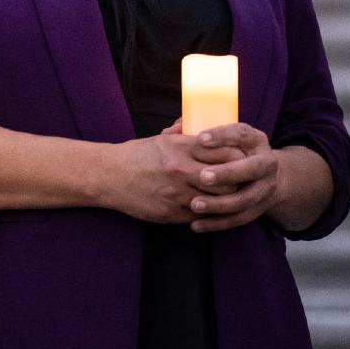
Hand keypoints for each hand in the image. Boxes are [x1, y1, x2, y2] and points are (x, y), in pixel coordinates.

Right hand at [103, 125, 243, 224]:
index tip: (242, 162)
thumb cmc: (135, 156)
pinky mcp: (170, 212)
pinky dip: (204, 213)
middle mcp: (180, 170)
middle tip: (238, 183)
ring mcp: (176, 193)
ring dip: (222, 201)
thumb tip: (206, 132)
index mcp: (180, 148)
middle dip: (235, 183)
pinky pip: (198, 216)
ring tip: (223, 198)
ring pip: (215, 202)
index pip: (225, 154)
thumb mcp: (161, 140)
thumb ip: (186, 139)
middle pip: (227, 181)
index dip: (239, 160)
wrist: (107, 176)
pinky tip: (204, 208)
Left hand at [183, 123, 280, 232]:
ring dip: (220, 204)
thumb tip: (169, 133)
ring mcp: (265, 188)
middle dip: (227, 173)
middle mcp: (266, 163)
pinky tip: (196, 224)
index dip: (222, 136)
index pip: (240, 134)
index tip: (200, 139)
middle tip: (202, 177)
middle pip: (250, 169)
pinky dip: (218, 223)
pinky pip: (239, 219)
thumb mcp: (218, 135)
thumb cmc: (228, 149)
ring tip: (194, 204)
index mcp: (254, 139)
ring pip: (245, 199)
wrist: (260, 173)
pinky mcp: (258, 208)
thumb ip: (194, 129)